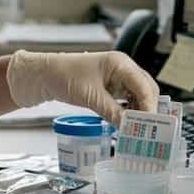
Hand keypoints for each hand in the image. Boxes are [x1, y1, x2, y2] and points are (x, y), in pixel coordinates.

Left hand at [6, 50, 158, 126]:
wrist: (44, 75)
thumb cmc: (64, 77)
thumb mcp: (91, 98)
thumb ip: (113, 113)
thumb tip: (130, 129)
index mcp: (120, 63)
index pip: (144, 86)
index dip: (149, 106)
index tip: (150, 126)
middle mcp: (122, 68)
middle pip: (146, 90)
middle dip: (147, 109)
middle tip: (146, 130)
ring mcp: (117, 77)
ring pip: (137, 96)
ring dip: (138, 111)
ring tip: (136, 129)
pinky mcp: (110, 86)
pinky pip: (126, 99)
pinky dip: (128, 111)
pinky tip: (125, 122)